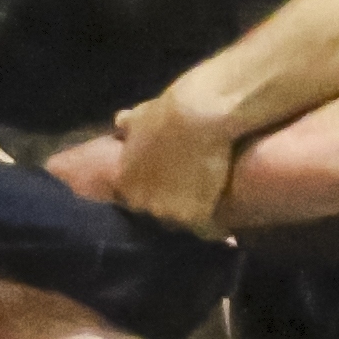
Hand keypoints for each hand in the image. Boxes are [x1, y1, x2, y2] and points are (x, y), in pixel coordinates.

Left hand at [107, 82, 240, 234]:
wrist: (197, 117)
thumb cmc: (167, 112)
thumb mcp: (142, 115)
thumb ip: (129, 124)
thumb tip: (120, 119)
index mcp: (125, 180)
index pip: (135, 196)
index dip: (152, 188)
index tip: (165, 182)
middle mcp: (142, 201)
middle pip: (156, 210)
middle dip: (168, 201)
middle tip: (186, 189)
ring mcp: (168, 211)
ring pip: (179, 220)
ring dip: (189, 211)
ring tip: (204, 200)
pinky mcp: (195, 215)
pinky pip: (203, 227)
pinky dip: (211, 221)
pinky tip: (219, 213)